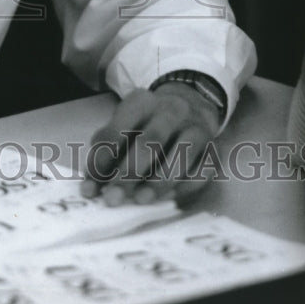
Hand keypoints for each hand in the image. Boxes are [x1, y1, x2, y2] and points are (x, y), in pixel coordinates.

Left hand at [80, 83, 220, 205]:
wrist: (191, 104)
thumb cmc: (148, 122)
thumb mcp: (124, 124)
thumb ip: (107, 151)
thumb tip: (91, 187)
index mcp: (140, 102)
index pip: (117, 130)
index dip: (101, 161)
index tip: (90, 188)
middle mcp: (171, 110)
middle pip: (150, 141)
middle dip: (129, 172)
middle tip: (113, 198)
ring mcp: (196, 127)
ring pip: (181, 154)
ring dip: (159, 181)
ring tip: (140, 200)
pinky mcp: (213, 147)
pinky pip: (203, 170)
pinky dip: (186, 186)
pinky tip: (171, 198)